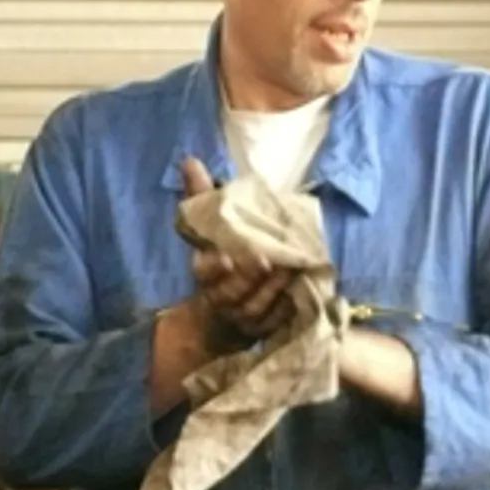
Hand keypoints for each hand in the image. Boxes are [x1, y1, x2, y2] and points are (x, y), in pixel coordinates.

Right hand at [178, 156, 295, 348]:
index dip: (214, 268)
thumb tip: (190, 160)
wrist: (224, 314)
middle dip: (250, 277)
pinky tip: (300, 291)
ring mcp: (242, 317)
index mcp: (206, 274)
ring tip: (290, 269)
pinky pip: (276, 321)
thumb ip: (202, 197)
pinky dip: (287, 307)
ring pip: (257, 307)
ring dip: (273, 290)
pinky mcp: (262, 329)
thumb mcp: (210, 228)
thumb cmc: (220, 260)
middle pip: (234, 292)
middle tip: (268, 260)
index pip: (204, 273)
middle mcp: (221, 299)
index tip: (226, 258)